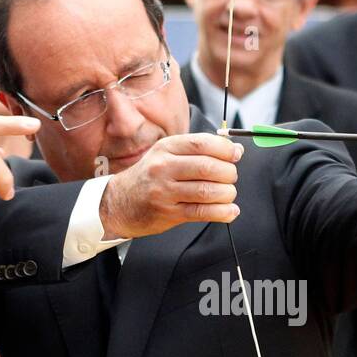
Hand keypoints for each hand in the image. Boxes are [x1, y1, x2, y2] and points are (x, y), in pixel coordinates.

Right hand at [99, 133, 242, 239]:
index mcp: (166, 148)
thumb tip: (234, 149)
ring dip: (227, 193)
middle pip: (207, 167)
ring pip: (207, 191)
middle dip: (229, 173)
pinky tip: (229, 211)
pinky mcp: (169, 213)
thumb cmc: (150, 177)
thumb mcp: (167, 154)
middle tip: (231, 177)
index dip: (225, 149)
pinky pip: (202, 212)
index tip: (236, 154)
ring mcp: (165, 191)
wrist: (119, 202)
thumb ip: (198, 151)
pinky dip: (222, 212)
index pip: (202, 143)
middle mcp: (164, 167)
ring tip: (229, 194)